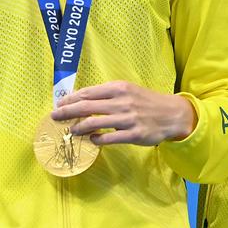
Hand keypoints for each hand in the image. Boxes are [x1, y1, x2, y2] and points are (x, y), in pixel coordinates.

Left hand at [51, 80, 196, 145]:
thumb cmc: (147, 102)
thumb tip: (80, 99)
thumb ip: (107, 95)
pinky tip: (92, 139)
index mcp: (120, 88)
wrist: (172, 114)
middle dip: (66, 112)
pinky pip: (108, 138)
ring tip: (71, 131)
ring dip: (78, 128)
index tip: (59, 104)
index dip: (70, 99)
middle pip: (86, 107)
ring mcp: (128, 119)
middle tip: (54, 116)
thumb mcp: (129, 91)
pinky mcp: (133, 134)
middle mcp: (122, 101)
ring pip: (94, 123)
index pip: (88, 92)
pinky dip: (96, 139)